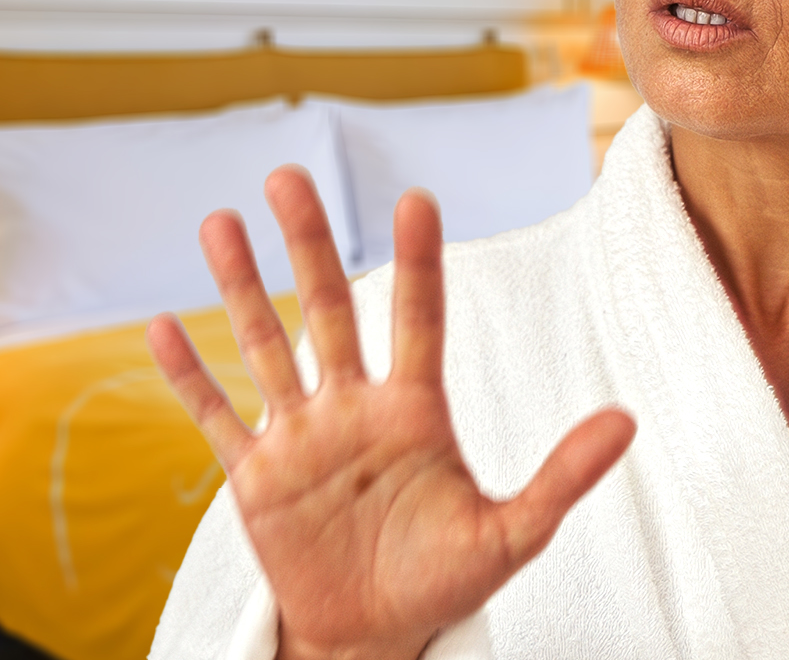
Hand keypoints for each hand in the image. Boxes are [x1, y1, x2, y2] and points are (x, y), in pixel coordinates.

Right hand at [150, 169, 635, 659]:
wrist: (376, 635)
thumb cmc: (445, 581)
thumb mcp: (513, 534)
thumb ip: (563, 476)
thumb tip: (627, 422)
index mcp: (416, 410)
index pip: (418, 319)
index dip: (417, 262)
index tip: (416, 199)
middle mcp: (354, 407)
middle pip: (330, 308)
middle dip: (310, 244)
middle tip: (291, 174)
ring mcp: (301, 437)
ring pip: (266, 346)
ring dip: (242, 287)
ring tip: (218, 222)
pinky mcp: (256, 478)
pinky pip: (217, 418)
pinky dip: (189, 376)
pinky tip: (160, 326)